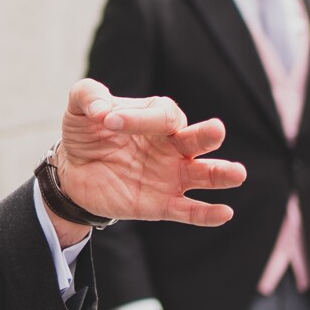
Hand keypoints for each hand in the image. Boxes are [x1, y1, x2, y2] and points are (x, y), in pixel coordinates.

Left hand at [50, 80, 246, 239]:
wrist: (72, 171)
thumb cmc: (86, 133)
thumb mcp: (81, 106)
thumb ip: (88, 96)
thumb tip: (101, 110)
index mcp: (157, 119)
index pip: (161, 116)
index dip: (136, 118)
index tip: (106, 119)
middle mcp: (171, 146)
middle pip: (196, 140)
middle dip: (207, 135)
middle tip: (216, 130)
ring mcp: (169, 176)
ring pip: (202, 175)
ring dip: (220, 174)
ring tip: (237, 173)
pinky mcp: (160, 205)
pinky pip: (188, 210)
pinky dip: (206, 213)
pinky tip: (224, 213)